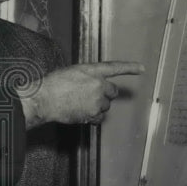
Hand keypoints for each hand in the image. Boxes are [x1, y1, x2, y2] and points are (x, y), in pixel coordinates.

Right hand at [21, 61, 143, 127]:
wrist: (45, 98)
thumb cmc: (53, 85)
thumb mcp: (71, 73)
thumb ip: (86, 77)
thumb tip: (91, 86)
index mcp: (91, 70)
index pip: (114, 67)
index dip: (129, 68)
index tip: (142, 68)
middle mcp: (98, 84)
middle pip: (112, 92)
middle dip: (105, 94)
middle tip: (91, 97)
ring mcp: (96, 99)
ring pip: (105, 106)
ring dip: (97, 106)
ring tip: (79, 104)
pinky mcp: (93, 113)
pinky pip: (99, 117)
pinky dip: (93, 117)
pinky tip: (80, 113)